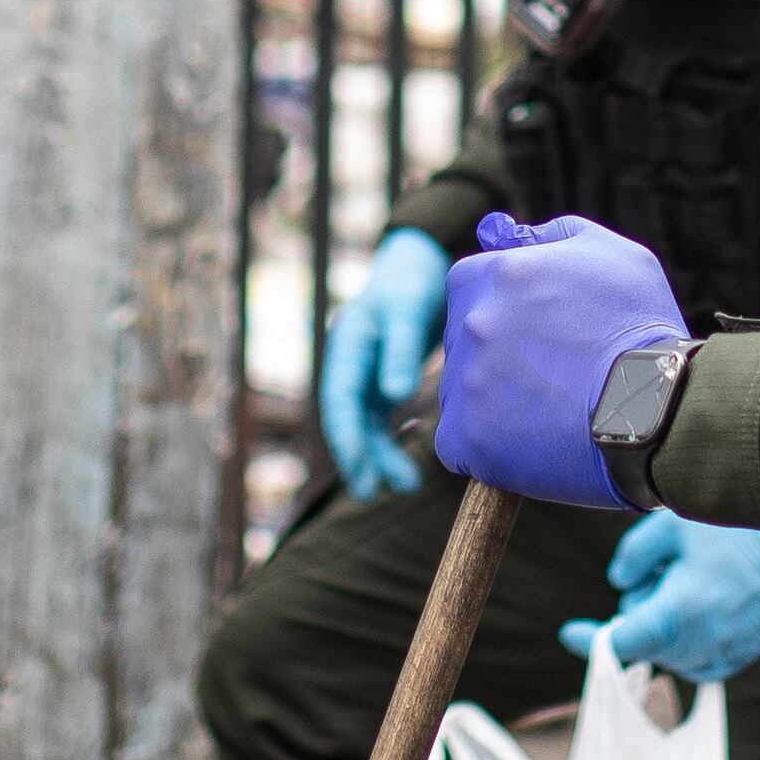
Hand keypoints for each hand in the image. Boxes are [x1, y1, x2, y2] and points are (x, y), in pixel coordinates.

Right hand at [317, 229, 448, 502]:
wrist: (419, 265)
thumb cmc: (412, 284)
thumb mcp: (408, 312)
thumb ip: (401, 351)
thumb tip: (395, 397)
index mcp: (347, 347)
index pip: (340, 400)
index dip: (346, 438)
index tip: (358, 471)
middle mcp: (349, 365)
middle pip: (347, 419)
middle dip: (358, 458)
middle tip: (371, 493)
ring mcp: (363, 375)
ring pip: (364, 424)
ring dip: (378, 455)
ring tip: (405, 485)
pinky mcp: (381, 380)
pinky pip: (379, 418)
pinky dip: (391, 439)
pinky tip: (410, 457)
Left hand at [429, 213, 683, 512]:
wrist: (661, 410)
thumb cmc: (644, 331)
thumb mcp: (618, 256)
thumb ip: (560, 236)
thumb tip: (520, 234)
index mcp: (504, 274)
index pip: (469, 281)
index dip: (495, 302)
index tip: (526, 327)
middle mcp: (476, 322)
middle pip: (461, 334)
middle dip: (491, 349)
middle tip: (541, 371)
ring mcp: (465, 382)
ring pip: (460, 388)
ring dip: (490, 396)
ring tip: (545, 409)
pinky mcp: (465, 438)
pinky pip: (458, 440)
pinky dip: (486, 444)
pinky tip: (529, 442)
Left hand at [564, 509, 759, 683]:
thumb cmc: (739, 525)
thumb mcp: (671, 526)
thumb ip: (633, 558)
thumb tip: (621, 583)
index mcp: (674, 620)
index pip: (617, 642)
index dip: (588, 639)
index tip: (569, 633)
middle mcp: (700, 648)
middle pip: (647, 636)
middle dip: (645, 602)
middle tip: (670, 559)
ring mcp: (728, 654)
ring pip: (674, 644)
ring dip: (672, 615)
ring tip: (700, 569)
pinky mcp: (749, 651)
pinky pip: (704, 649)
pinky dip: (697, 626)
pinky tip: (715, 588)